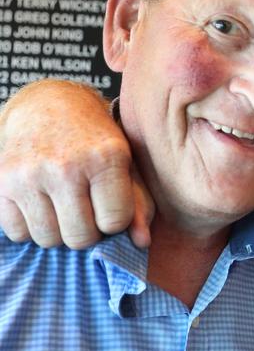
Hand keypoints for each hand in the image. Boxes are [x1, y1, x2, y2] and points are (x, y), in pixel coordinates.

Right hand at [0, 82, 152, 248]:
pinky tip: (41, 203)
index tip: (109, 204)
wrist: (47, 106)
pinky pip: (18, 233)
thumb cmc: (95, 141)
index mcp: (105, 158)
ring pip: (48, 239)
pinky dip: (30, 226)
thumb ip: (139, 204)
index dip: (114, 220)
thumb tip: (142, 243)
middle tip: (86, 208)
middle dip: (87, 230)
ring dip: (58, 230)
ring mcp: (29, 175)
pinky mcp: (1, 183)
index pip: (114, 222)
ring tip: (64, 204)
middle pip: (80, 237)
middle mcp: (65, 167)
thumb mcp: (126, 164)